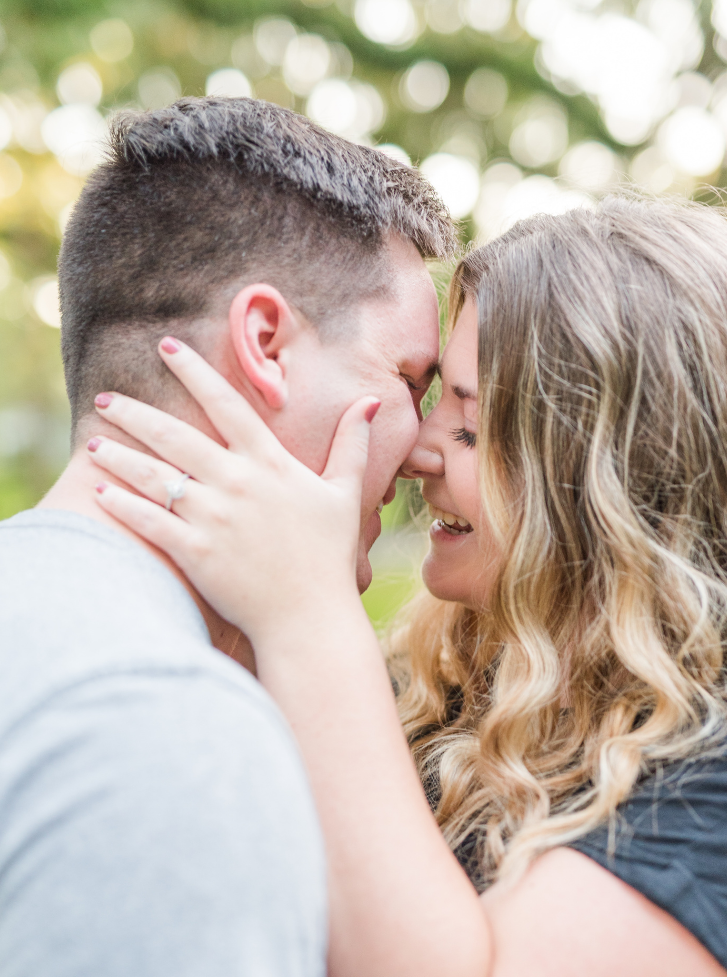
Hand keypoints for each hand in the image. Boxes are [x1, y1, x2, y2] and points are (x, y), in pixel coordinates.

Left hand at [86, 338, 376, 645]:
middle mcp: (238, 484)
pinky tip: (101, 491)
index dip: (196, 373)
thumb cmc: (328, 556)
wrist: (310, 617)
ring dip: (118, 455)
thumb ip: (353, 445)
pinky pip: (147, 520)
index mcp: (271, 465)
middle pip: (176, 435)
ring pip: (153, 475)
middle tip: (106, 398)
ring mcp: (213, 517)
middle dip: (135, 413)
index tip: (168, 348)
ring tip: (94, 443)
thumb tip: (370, 402)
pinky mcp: (194, 551)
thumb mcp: (345, 494)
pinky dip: (121, 504)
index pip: (228, 405)